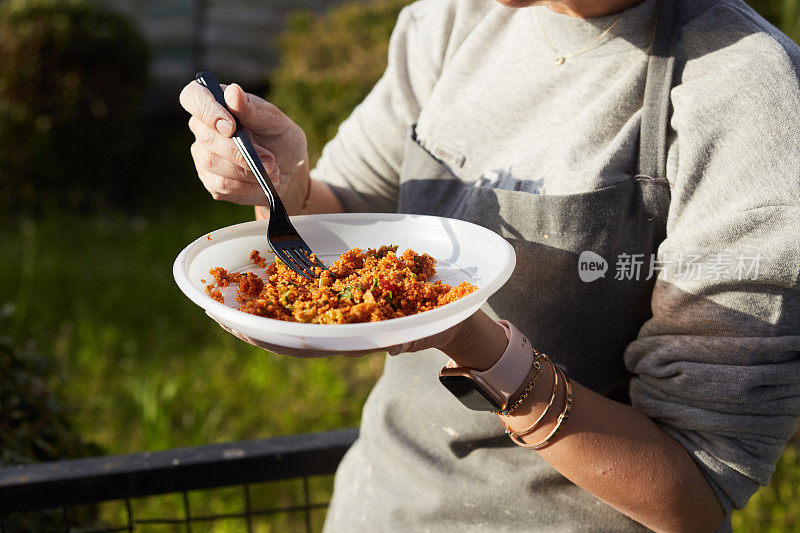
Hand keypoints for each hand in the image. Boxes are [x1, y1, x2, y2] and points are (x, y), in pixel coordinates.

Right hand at [179, 81, 309, 211]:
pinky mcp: (210, 180)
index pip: (194, 97)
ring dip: (246, 170)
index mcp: (217, 104)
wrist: (290, 170)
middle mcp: (204, 128)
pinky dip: (246, 185)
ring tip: (272, 171)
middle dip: (240, 152)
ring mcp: (203, 155)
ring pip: (211, 162)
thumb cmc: (281, 139)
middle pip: (206, 137)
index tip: (231, 127)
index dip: (207, 110)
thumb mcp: (275, 121)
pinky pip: (221, 184)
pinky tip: (261, 182)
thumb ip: (253, 109)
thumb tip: (232, 92)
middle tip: (270, 161)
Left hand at [211, 310, 508, 368]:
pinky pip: (307, 299)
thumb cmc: (443, 321)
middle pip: (287, 332)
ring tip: (225, 294)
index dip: (270, 335)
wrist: (452, 317)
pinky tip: (261, 278)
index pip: (305, 343)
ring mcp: (341, 316)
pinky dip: (280, 291)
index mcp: (356, 339)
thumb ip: (417, 335)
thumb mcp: (433, 325)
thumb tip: (398, 345)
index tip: (237, 326)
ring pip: (290, 317)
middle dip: (251, 324)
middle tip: (215, 309)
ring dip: (258, 309)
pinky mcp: (344, 301)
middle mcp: (341, 331)